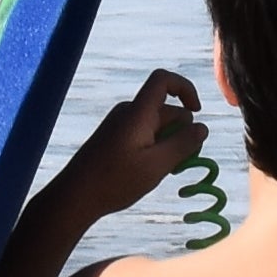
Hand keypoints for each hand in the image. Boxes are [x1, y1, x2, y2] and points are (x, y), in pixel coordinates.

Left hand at [67, 68, 205, 218]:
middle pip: (165, 109)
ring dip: (168, 143)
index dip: (185, 88)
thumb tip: (202, 127)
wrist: (74, 196)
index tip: (196, 112)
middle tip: (181, 162)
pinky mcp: (114, 138)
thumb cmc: (115, 181)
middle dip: (180, 131)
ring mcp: (119, 125)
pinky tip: (148, 172)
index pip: (163, 80)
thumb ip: (183, 144)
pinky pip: (143, 133)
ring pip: (156, 124)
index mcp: (138, 113)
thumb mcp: (157, 165)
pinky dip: (154, 147)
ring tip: (163, 171)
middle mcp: (128, 112)